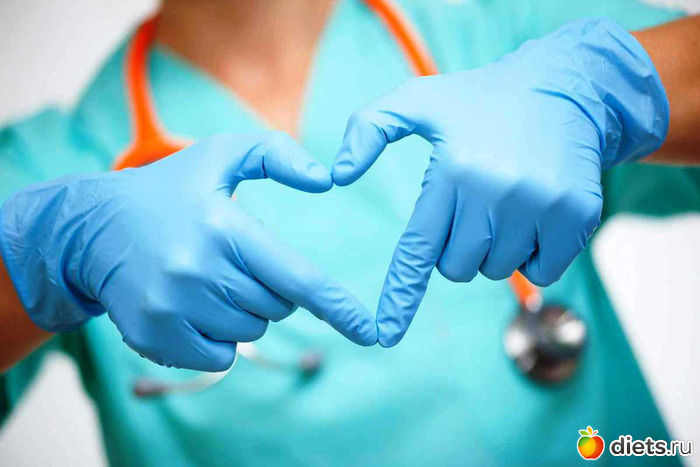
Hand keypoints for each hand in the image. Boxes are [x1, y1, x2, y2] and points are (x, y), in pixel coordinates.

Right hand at [0, 132, 376, 370]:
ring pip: (251, 331)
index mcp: (222, 227)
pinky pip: (221, 357)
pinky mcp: (156, 337)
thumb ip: (277, 154)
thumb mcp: (220, 155)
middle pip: (278, 307)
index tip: (366, 330)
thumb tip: (326, 181)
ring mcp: (173, 309)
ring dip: (245, 309)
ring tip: (209, 278)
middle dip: (271, 288)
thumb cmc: (170, 190)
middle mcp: (197, 271)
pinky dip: (219, 337)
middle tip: (235, 260)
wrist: (94, 230)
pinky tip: (194, 304)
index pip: (295, 277)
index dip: (336, 306)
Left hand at [332, 19, 668, 346]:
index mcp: (453, 170)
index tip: (386, 334)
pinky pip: (541, 271)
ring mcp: (541, 206)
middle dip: (456, 246)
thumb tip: (336, 176)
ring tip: (505, 200)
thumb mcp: (418, 99)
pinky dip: (533, 254)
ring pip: (496, 270)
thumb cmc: (480, 100)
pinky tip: (534, 213)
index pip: (419, 249)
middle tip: (471, 203)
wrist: (563, 88)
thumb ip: (368, 129)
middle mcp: (496, 191)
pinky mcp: (576, 216)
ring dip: (494, 248)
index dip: (401, 295)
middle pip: (458, 268)